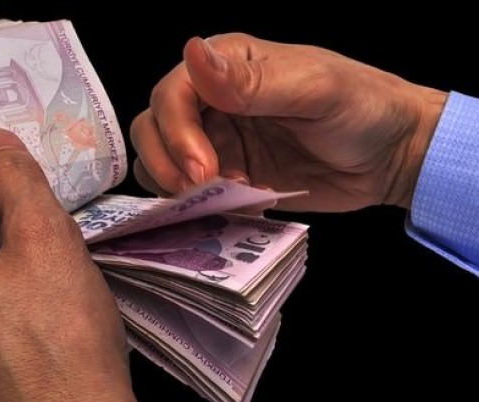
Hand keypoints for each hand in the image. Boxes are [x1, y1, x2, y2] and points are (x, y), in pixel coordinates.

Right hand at [131, 34, 447, 210]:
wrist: (392, 155)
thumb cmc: (364, 108)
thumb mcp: (314, 89)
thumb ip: (251, 81)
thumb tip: (192, 51)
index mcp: (228, 65)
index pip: (171, 94)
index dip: (176, 133)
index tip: (204, 170)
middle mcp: (212, 101)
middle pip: (152, 127)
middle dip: (167, 161)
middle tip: (202, 189)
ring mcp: (217, 141)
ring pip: (159, 160)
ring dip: (175, 185)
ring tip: (219, 198)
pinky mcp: (226, 177)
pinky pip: (188, 192)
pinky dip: (195, 205)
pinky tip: (233, 206)